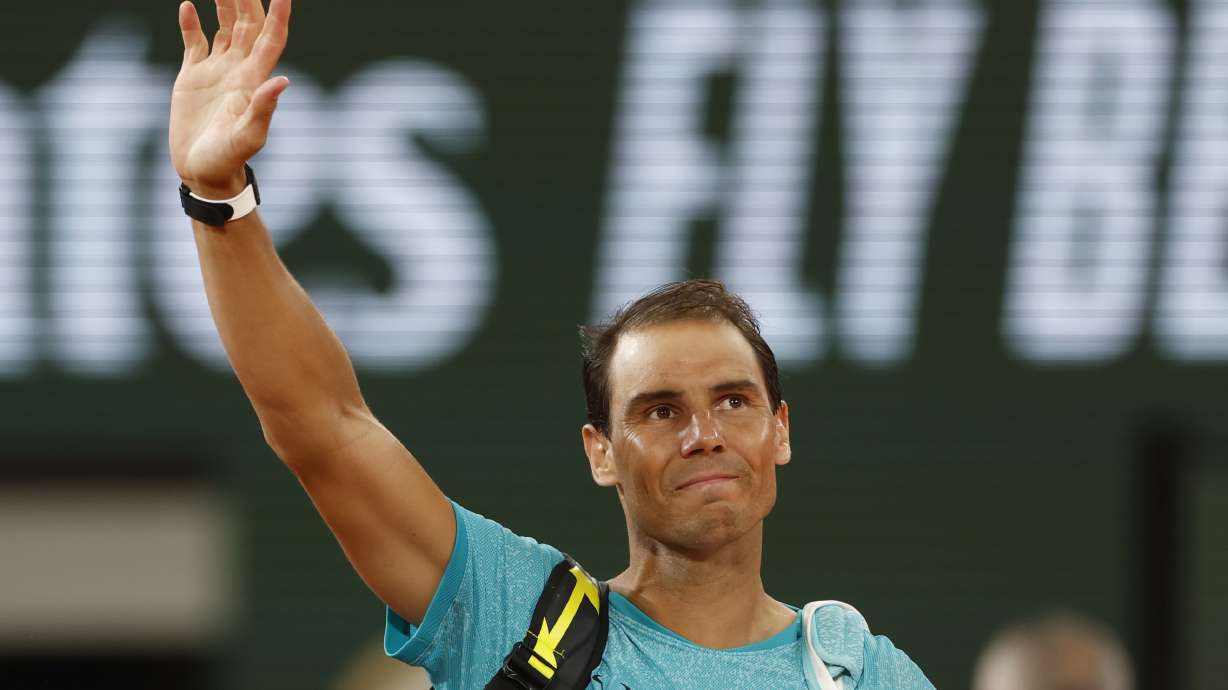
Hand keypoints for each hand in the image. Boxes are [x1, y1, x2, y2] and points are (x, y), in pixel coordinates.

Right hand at [170, 0, 290, 198]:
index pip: (271, 38)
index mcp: (254, 79)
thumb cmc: (228, 159)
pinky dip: (191, 23)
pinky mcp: (193, 76)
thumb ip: (263, 109)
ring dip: (224, 3)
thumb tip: (282, 81)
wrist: (201, 171)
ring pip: (225, 26)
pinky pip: (195, 41)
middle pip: (248, 24)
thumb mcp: (247, 136)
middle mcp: (239, 69)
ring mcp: (216, 70)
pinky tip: (188, 5)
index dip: (278, 15)